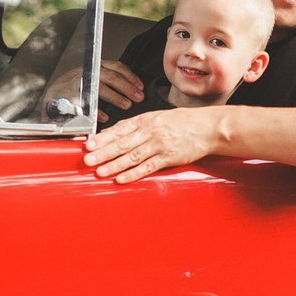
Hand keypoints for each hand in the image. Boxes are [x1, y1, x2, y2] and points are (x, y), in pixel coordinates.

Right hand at [46, 57, 145, 114]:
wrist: (53, 93)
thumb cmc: (75, 86)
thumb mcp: (92, 76)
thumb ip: (108, 79)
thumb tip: (130, 88)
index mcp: (95, 66)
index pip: (116, 66)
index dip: (130, 76)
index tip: (140, 87)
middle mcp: (87, 72)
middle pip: (111, 77)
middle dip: (127, 88)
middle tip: (138, 98)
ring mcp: (78, 83)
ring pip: (100, 88)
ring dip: (115, 98)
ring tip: (126, 106)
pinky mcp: (69, 95)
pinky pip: (85, 103)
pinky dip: (97, 111)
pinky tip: (105, 117)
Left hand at [84, 108, 225, 182]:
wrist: (208, 127)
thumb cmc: (184, 122)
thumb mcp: (159, 117)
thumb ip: (139, 126)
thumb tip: (118, 134)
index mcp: (146, 120)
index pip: (120, 129)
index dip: (103, 137)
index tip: (88, 144)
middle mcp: (150, 131)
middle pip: (122, 143)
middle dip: (103, 152)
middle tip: (88, 160)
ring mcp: (159, 145)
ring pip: (132, 156)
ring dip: (114, 164)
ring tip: (100, 171)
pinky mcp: (169, 157)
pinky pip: (147, 167)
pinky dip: (133, 173)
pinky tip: (122, 178)